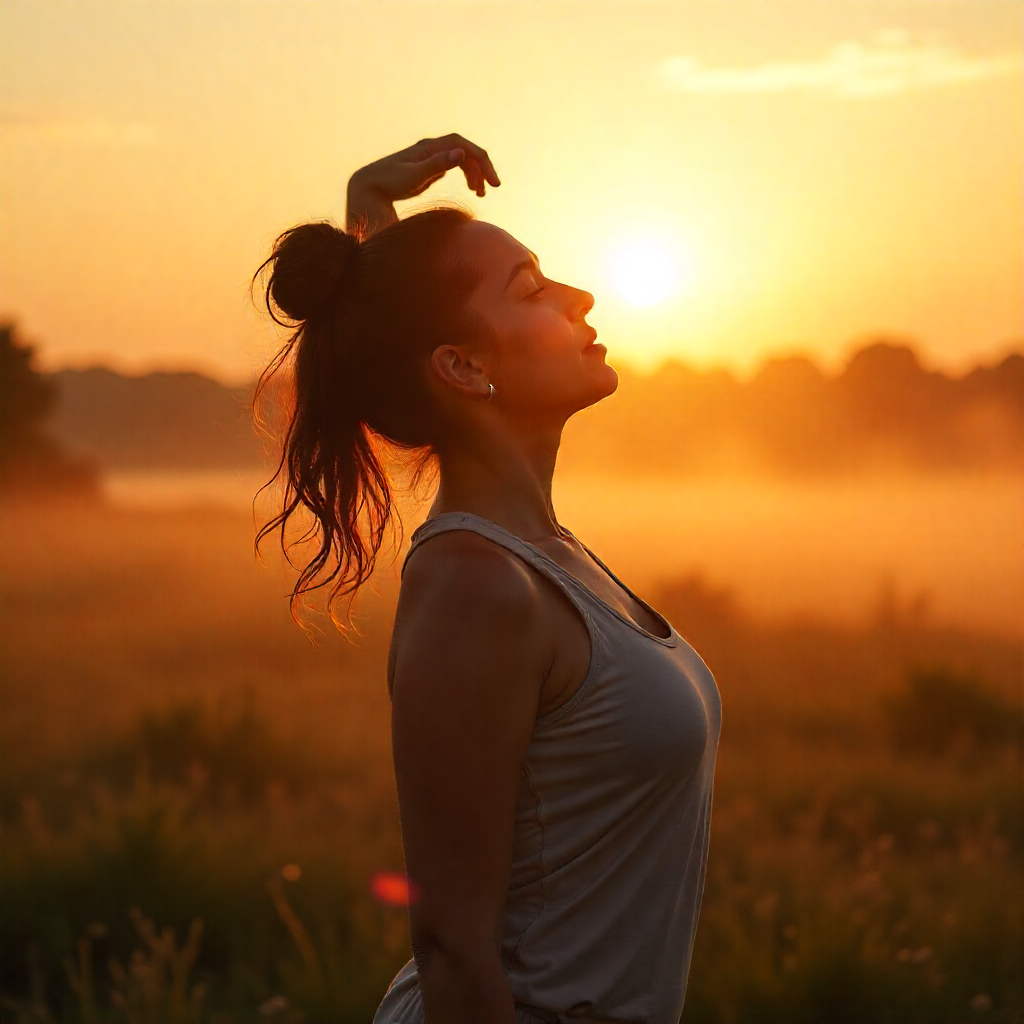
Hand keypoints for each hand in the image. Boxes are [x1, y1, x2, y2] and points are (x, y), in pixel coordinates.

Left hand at [346, 134, 499, 233]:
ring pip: (462, 159)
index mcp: (429, 148)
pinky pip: (456, 166)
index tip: (491, 182)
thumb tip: (460, 153)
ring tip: (480, 194)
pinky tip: (471, 188)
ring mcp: (432, 157)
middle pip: (466, 152)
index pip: (463, 146)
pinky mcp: (430, 167)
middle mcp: (432, 148)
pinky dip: (466, 175)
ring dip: (475, 174)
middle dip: (482, 168)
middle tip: (492, 189)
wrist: (370, 185)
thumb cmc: (389, 182)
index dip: (480, 160)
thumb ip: (436, 165)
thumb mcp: (413, 176)